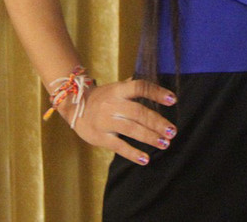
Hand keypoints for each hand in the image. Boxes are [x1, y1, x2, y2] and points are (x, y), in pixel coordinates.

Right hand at [58, 78, 177, 165]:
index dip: (156, 92)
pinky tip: (145, 159)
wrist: (74, 108)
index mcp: (118, 90)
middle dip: (157, 122)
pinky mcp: (100, 137)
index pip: (139, 87)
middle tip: (172, 131)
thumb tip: (158, 88)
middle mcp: (112, 104)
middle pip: (138, 112)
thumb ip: (133, 88)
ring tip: (165, 143)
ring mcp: (106, 121)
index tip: (173, 100)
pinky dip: (132, 153)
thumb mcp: (115, 88)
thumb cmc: (101, 99)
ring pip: (131, 129)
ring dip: (150, 137)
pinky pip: (118, 146)